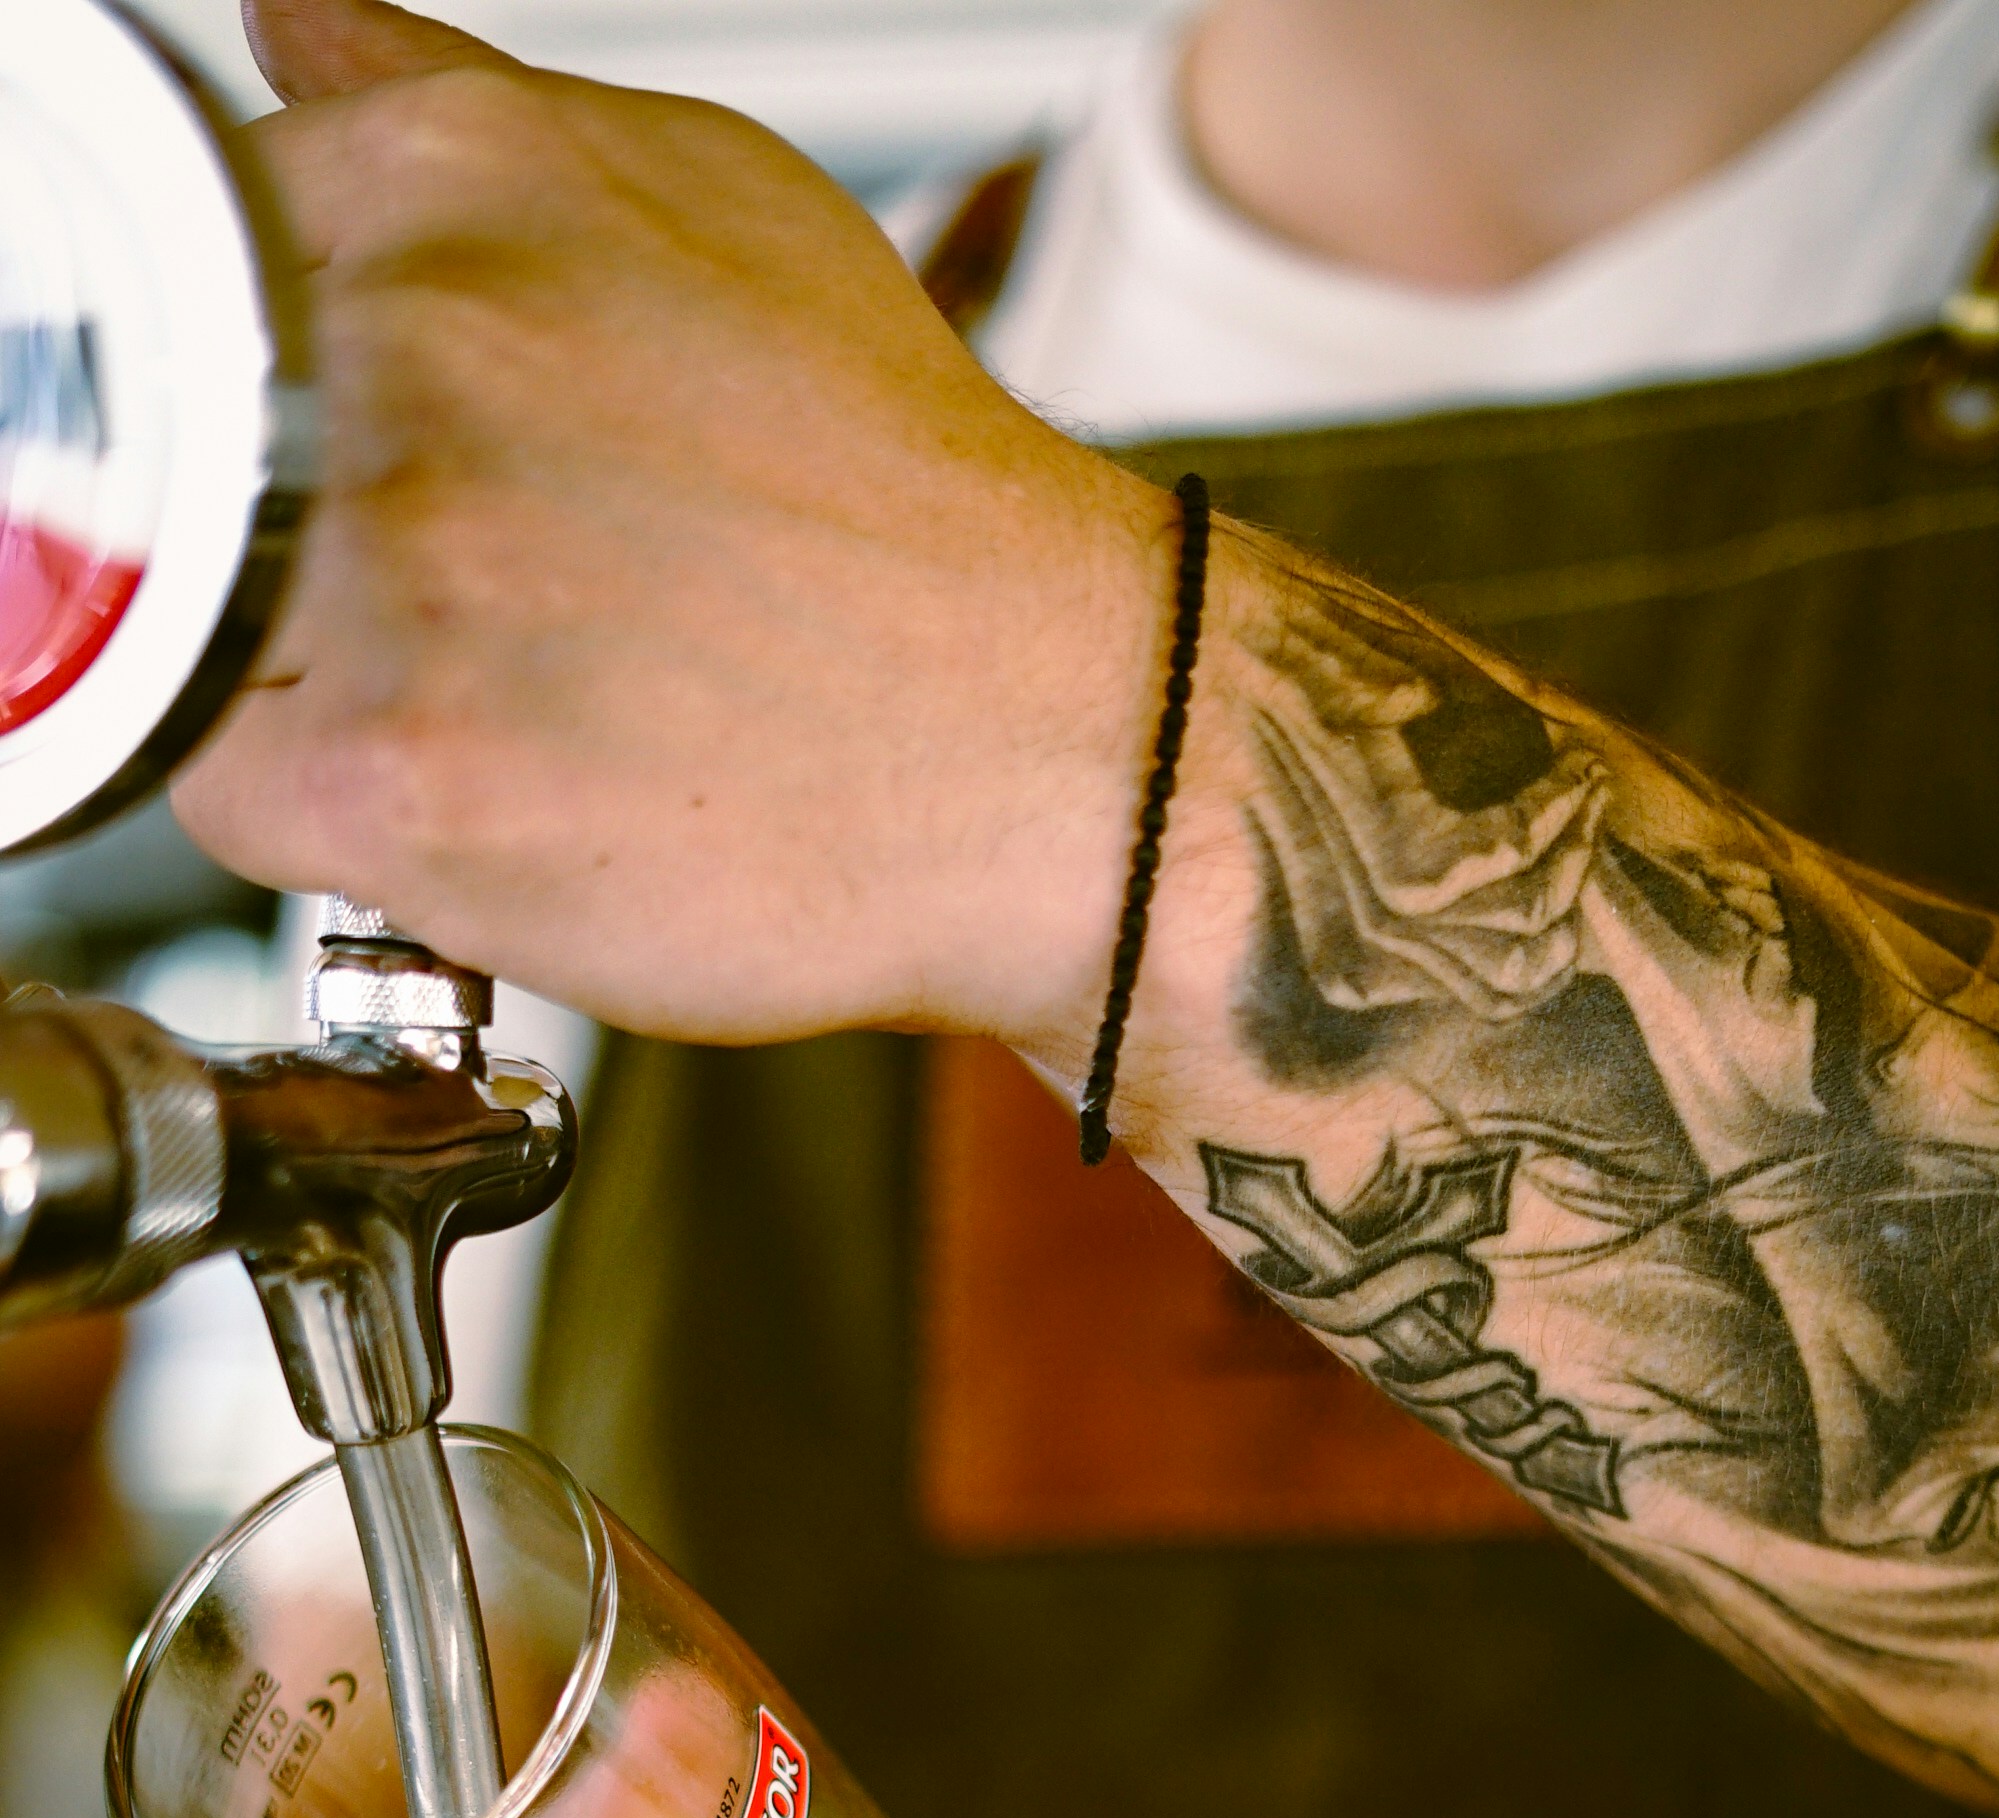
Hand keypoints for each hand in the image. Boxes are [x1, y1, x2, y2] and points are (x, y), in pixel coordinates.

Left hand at [174, 0, 1171, 1061]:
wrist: (1059, 740)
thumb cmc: (903, 499)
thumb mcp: (700, 205)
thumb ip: (450, 108)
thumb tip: (289, 39)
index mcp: (442, 185)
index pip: (190, 263)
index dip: (256, 377)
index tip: (328, 445)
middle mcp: (410, 354)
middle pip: (186, 461)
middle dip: (293, 537)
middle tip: (467, 590)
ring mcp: (401, 573)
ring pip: (202, 632)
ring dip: (316, 673)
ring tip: (502, 688)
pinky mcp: (407, 779)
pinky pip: (237, 793)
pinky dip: (338, 806)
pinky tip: (487, 780)